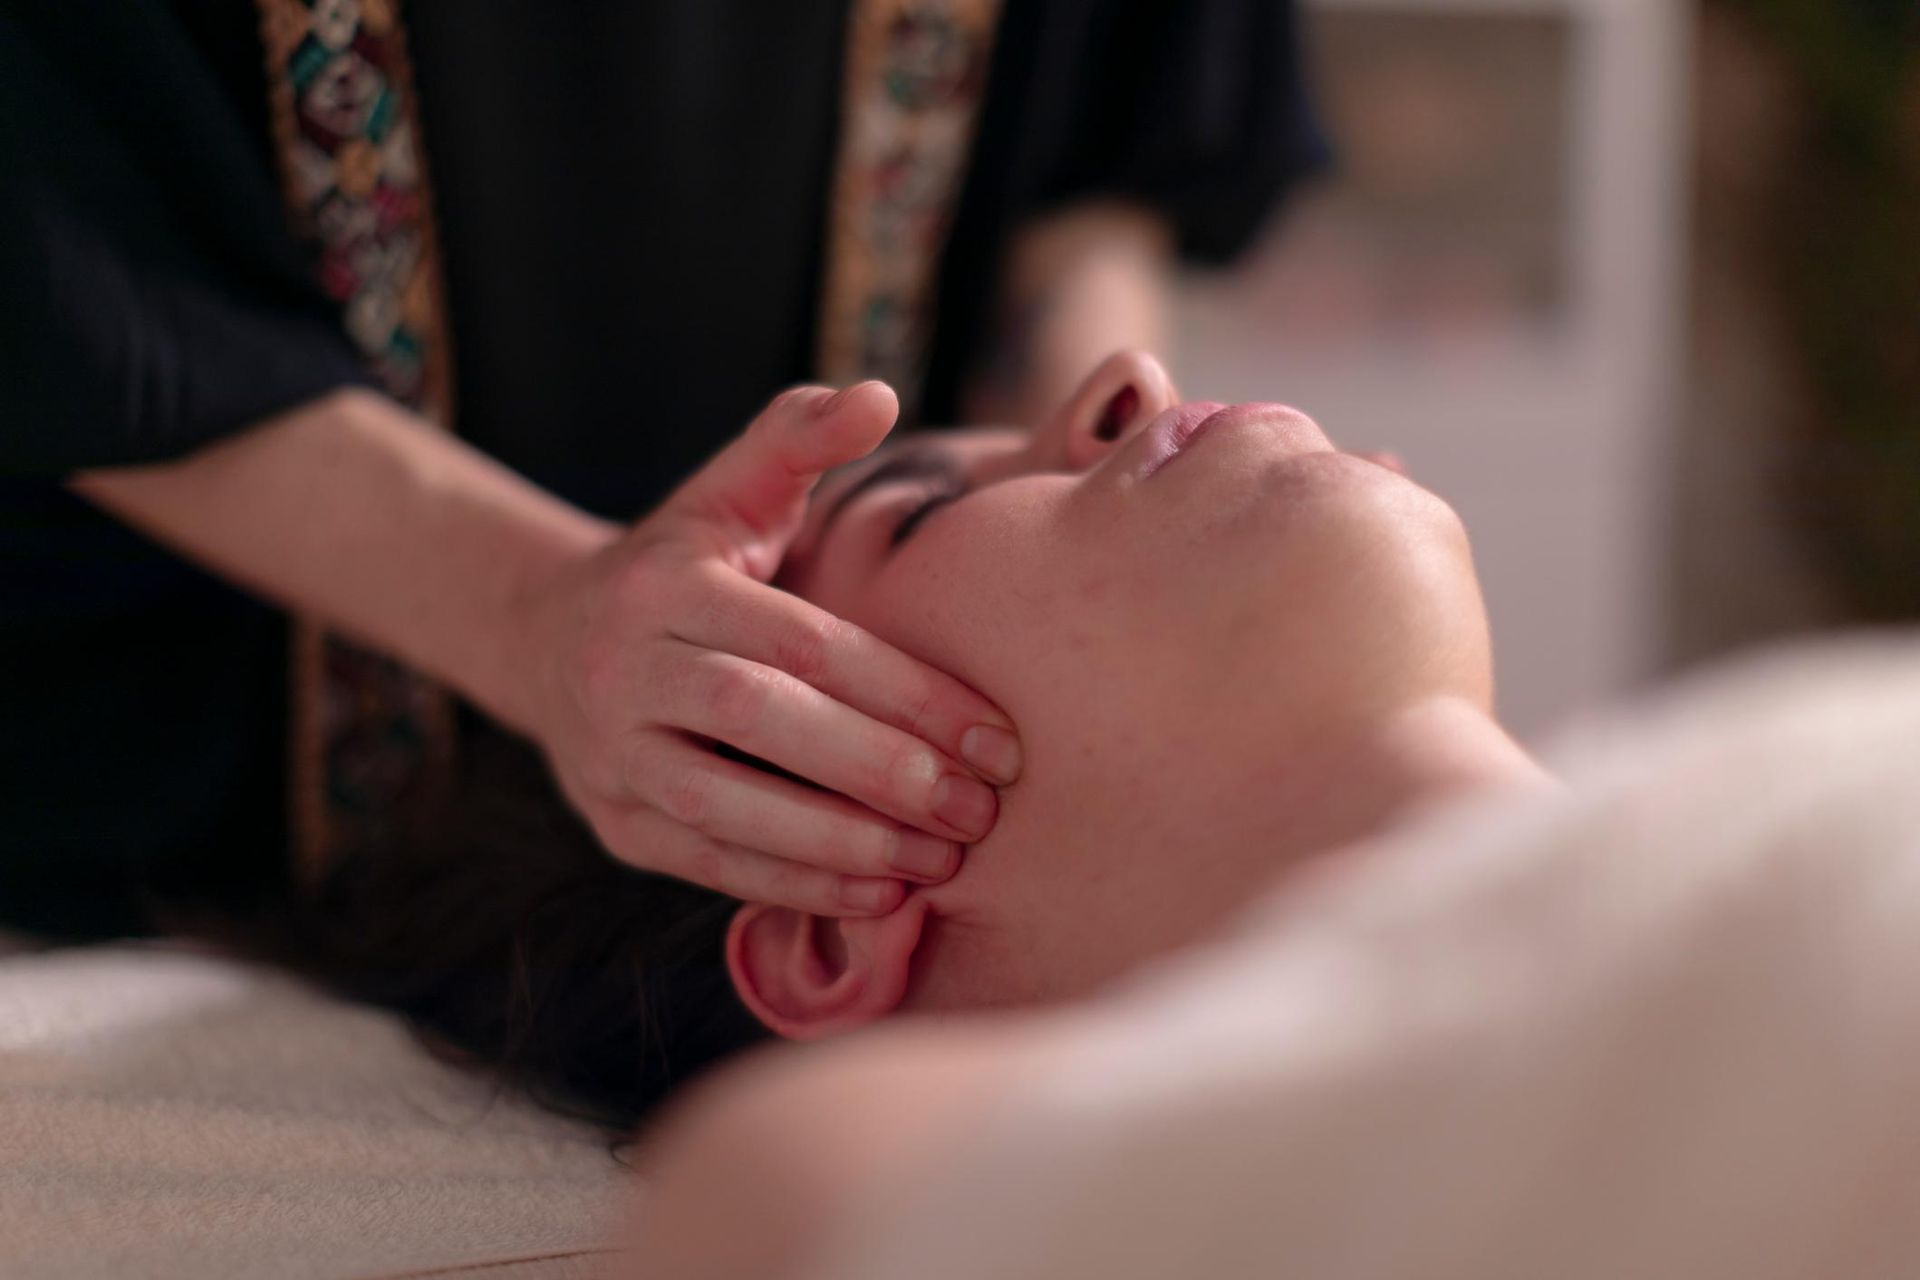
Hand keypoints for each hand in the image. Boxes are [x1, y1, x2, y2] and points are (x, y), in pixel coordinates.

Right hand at [512, 382, 1021, 915]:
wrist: (549, 637)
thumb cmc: (684, 560)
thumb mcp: (730, 490)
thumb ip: (798, 439)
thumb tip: (877, 392)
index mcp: (666, 583)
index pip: (804, 642)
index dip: (907, 692)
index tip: (999, 737)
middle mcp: (623, 668)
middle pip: (763, 724)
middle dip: (882, 773)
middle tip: (981, 809)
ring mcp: (609, 754)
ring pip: (727, 808)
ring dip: (845, 843)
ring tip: (942, 860)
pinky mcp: (615, 824)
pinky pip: (709, 864)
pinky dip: (797, 885)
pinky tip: (881, 894)